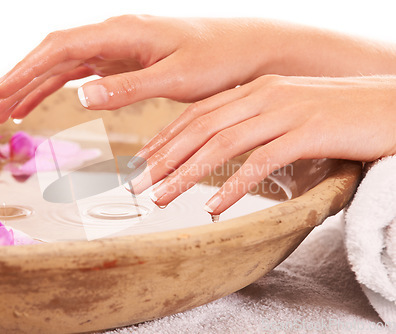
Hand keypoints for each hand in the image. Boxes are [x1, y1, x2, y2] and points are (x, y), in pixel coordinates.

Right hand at [0, 15, 395, 123]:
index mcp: (122, 33)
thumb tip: (81, 95)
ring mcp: (115, 48)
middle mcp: (112, 36)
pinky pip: (79, 75)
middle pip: (50, 57)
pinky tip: (39, 102)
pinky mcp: (122, 62)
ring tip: (0, 113)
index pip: (59, 48)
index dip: (25, 70)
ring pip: (60, 67)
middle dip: (14, 83)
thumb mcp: (176, 78)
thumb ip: (129, 87)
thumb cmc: (218, 61)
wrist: (245, 52)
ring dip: (28, 89)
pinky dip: (55, 90)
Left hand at [127, 75, 395, 213]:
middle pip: (201, 128)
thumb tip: (223, 146)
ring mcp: (286, 111)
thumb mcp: (287, 111)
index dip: (166, 137)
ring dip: (187, 174)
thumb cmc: (339, 114)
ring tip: (162, 198)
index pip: (198, 113)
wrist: (393, 105)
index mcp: (255, 89)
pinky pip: (261, 161)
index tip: (144, 161)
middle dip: (164, 158)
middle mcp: (264, 95)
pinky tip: (215, 207)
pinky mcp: (309, 132)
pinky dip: (234, 186)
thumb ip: (255, 122)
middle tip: (139, 184)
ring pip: (222, 144)